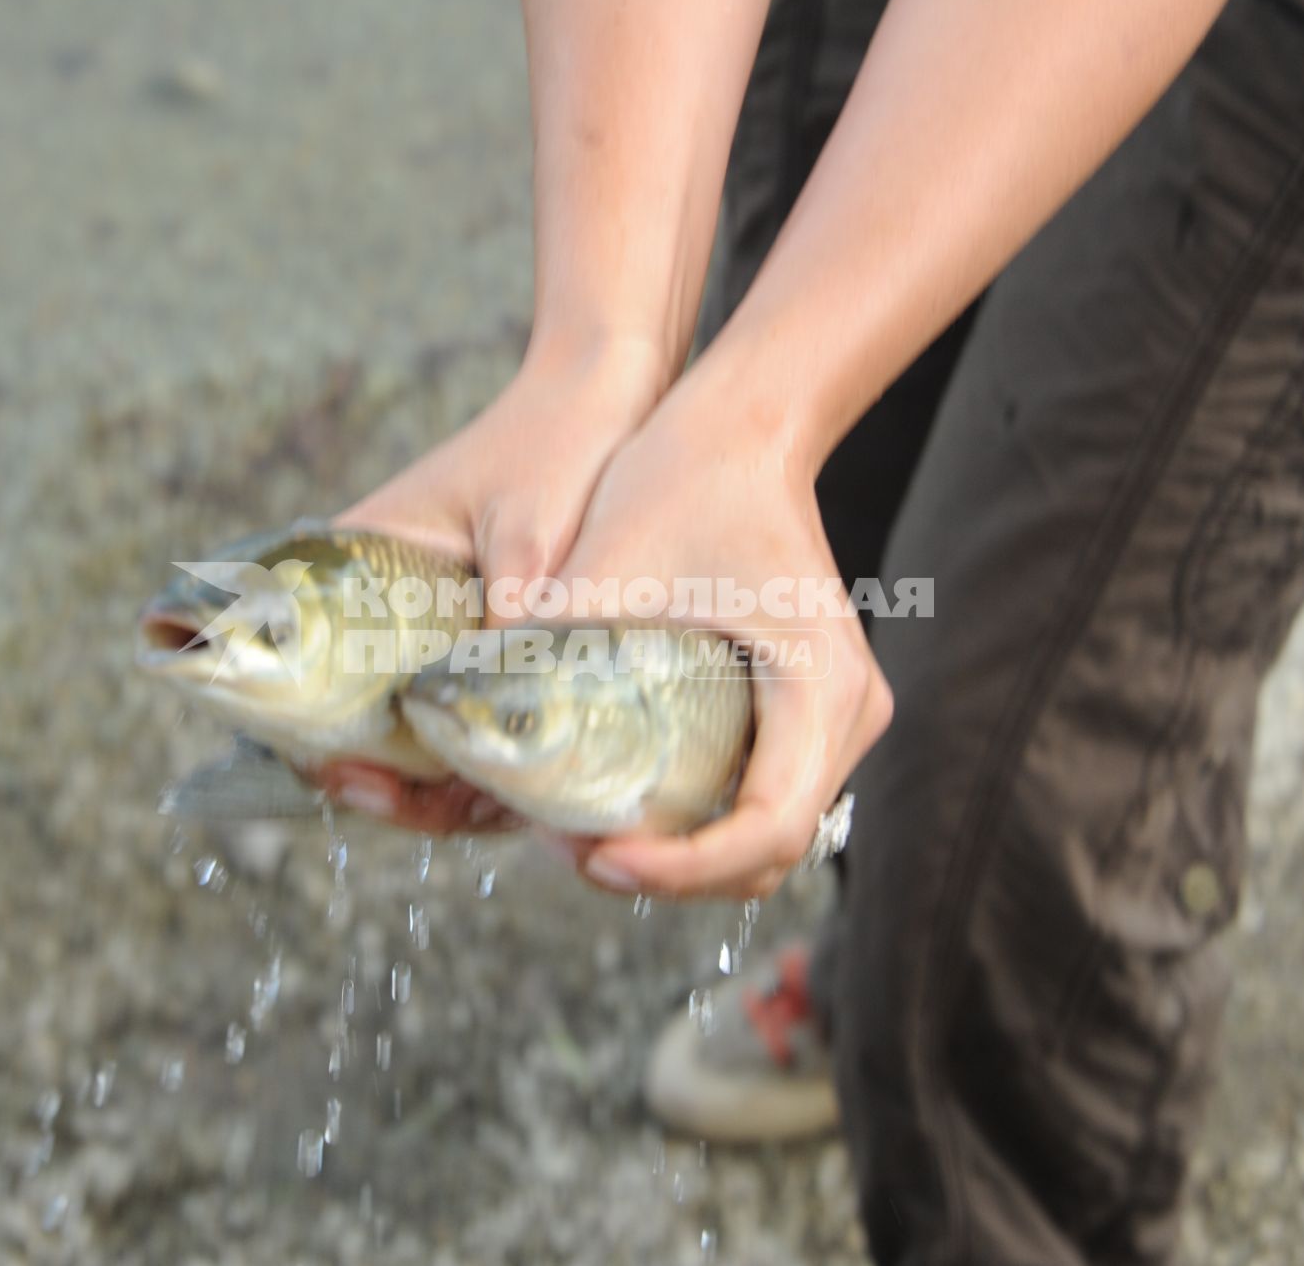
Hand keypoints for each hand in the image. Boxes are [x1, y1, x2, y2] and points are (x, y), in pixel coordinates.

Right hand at [311, 335, 671, 833]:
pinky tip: (512, 794)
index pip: (300, 654)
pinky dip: (484, 754)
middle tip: (375, 795)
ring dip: (426, 776)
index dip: (305, 725)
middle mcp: (390, 598)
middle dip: (370, 768)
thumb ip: (512, 610)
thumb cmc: (555, 440)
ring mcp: (442, 623)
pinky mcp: (494, 636)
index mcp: (361, 558)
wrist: (608, 392)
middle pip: (357, 707)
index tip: (328, 767)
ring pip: (417, 721)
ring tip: (449, 813)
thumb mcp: (528, 530)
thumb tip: (498, 706)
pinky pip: (474, 709)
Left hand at [555, 380, 893, 900]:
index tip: (597, 859)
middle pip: (770, 853)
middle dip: (674, 874)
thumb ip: (542, 640)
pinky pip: (763, 798)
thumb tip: (454, 721)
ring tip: (589, 839)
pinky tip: (626, 809)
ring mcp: (837, 719)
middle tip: (577, 856)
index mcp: (818, 686)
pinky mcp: (811, 713)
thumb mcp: (609, 563)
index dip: (681, 869)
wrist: (744, 429)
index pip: (765, 828)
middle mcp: (849, 715)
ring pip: (768, 837)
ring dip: (687, 858)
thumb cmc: (686, 478)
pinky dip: (704, 825)